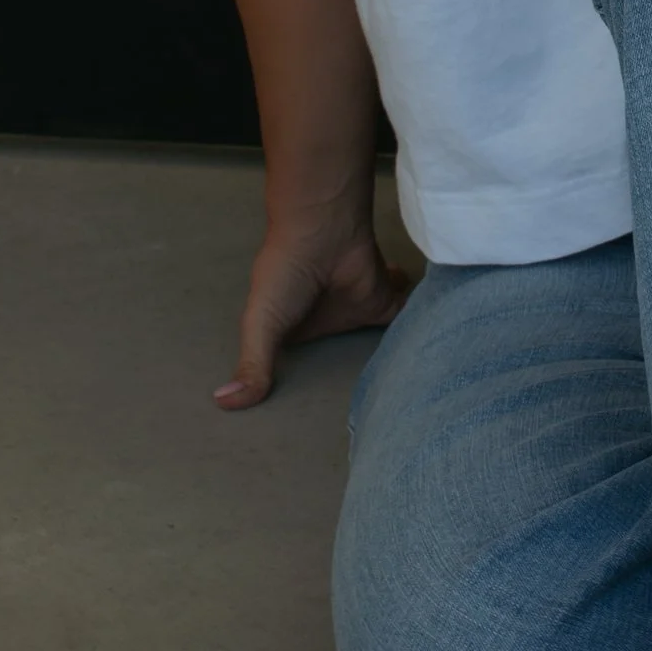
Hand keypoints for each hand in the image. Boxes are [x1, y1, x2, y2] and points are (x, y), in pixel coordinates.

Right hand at [215, 226, 410, 408]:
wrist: (321, 230)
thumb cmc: (284, 275)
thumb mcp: (260, 323)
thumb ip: (252, 364)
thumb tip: (223, 404)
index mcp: (294, 329)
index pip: (300, 362)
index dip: (304, 382)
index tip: (316, 420)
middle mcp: (328, 320)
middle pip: (339, 350)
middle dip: (350, 371)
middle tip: (370, 404)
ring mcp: (358, 310)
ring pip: (373, 341)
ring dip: (386, 354)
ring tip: (402, 385)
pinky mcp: (386, 300)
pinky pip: (405, 321)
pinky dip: (418, 332)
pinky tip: (428, 358)